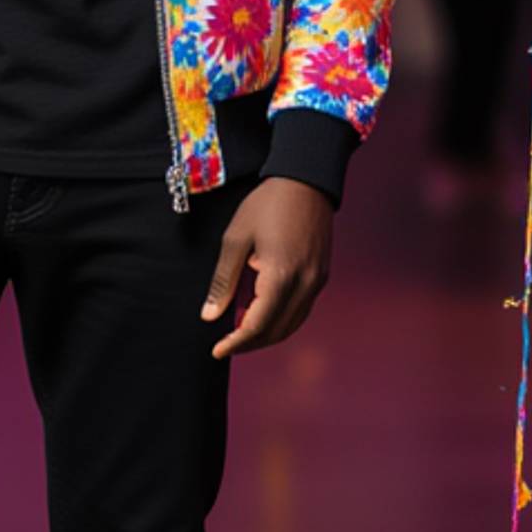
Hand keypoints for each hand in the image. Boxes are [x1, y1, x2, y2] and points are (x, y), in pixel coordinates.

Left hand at [201, 177, 334, 358]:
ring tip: (241, 333)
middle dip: (250, 343)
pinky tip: (263, 315)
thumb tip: (209, 316)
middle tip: (225, 344)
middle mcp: (305, 284)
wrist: (306, 181)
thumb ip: (223, 281)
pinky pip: (301, 310)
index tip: (217, 351)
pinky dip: (281, 320)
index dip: (236, 342)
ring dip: (266, 334)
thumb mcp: (235, 239)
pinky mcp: (321, 276)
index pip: (257, 325)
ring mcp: (317, 281)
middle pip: (276, 331)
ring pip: (292, 324)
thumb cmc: (266, 205)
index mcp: (281, 276)